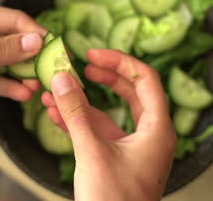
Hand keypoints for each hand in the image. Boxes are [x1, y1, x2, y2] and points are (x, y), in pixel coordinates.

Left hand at [0, 3, 45, 154]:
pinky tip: (23, 94)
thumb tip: (35, 41)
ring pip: (5, 62)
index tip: (53, 47)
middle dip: (30, 55)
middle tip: (51, 69)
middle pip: (11, 41)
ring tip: (39, 85)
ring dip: (22, 73)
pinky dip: (8, 87)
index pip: (10, 19)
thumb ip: (0, 50)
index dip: (33, 32)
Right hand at [42, 49, 176, 200]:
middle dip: (103, 76)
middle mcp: (150, 134)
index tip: (93, 54)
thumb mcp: (92, 151)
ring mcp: (132, 147)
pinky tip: (55, 112)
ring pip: (109, 112)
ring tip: (57, 88)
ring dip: (83, 100)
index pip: (146, 80)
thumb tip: (62, 78)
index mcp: (157, 129)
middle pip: (130, 92)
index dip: (120, 62)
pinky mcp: (116, 158)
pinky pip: (99, 131)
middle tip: (82, 64)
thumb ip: (75, 112)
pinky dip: (79, 120)